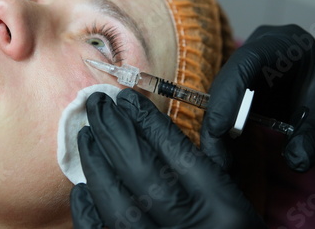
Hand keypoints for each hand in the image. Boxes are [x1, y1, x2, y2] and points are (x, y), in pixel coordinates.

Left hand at [71, 89, 264, 228]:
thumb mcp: (234, 193)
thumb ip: (215, 154)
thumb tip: (202, 109)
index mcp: (219, 201)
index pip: (175, 150)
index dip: (146, 120)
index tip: (126, 99)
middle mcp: (190, 225)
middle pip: (142, 170)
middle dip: (113, 131)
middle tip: (96, 104)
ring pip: (118, 205)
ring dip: (97, 165)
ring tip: (85, 136)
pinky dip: (88, 212)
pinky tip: (80, 188)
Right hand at [201, 24, 314, 171]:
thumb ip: (313, 137)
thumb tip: (295, 161)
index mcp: (284, 42)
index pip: (248, 61)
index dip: (229, 92)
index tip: (218, 127)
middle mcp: (259, 47)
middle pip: (228, 77)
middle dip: (218, 114)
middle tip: (214, 151)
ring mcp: (248, 63)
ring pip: (222, 91)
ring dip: (216, 122)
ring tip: (218, 155)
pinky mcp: (241, 81)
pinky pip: (225, 101)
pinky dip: (223, 124)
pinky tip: (223, 148)